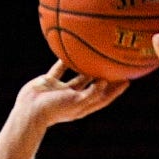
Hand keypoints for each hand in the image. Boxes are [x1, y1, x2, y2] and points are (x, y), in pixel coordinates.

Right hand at [12, 63, 127, 131]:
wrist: (30, 110)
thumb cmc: (54, 110)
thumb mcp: (76, 102)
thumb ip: (91, 93)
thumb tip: (105, 82)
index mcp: (82, 106)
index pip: (103, 97)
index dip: (116, 90)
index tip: (128, 80)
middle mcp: (74, 98)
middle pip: (94, 86)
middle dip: (105, 77)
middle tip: (116, 64)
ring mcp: (61, 90)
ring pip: (78, 76)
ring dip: (87, 68)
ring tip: (97, 55)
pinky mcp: (50, 82)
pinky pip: (59, 68)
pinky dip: (64, 60)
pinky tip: (70, 47)